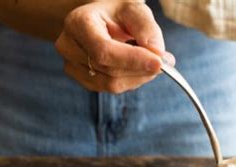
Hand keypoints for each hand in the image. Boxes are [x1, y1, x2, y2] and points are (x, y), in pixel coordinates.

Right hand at [55, 0, 173, 92]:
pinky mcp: (81, 79)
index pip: (104, 51)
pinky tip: (136, 68)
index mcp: (78, 23)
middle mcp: (69, 47)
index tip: (159, 63)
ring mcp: (72, 66)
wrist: (98, 19)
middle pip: (109, 71)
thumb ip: (146, 28)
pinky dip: (129, 81)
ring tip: (151, 63)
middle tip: (166, 63)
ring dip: (137, 77)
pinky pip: (109, 89)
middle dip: (140, 70)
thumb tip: (158, 54)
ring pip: (110, 84)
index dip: (132, 60)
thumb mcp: (133, 8)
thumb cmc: (116, 12)